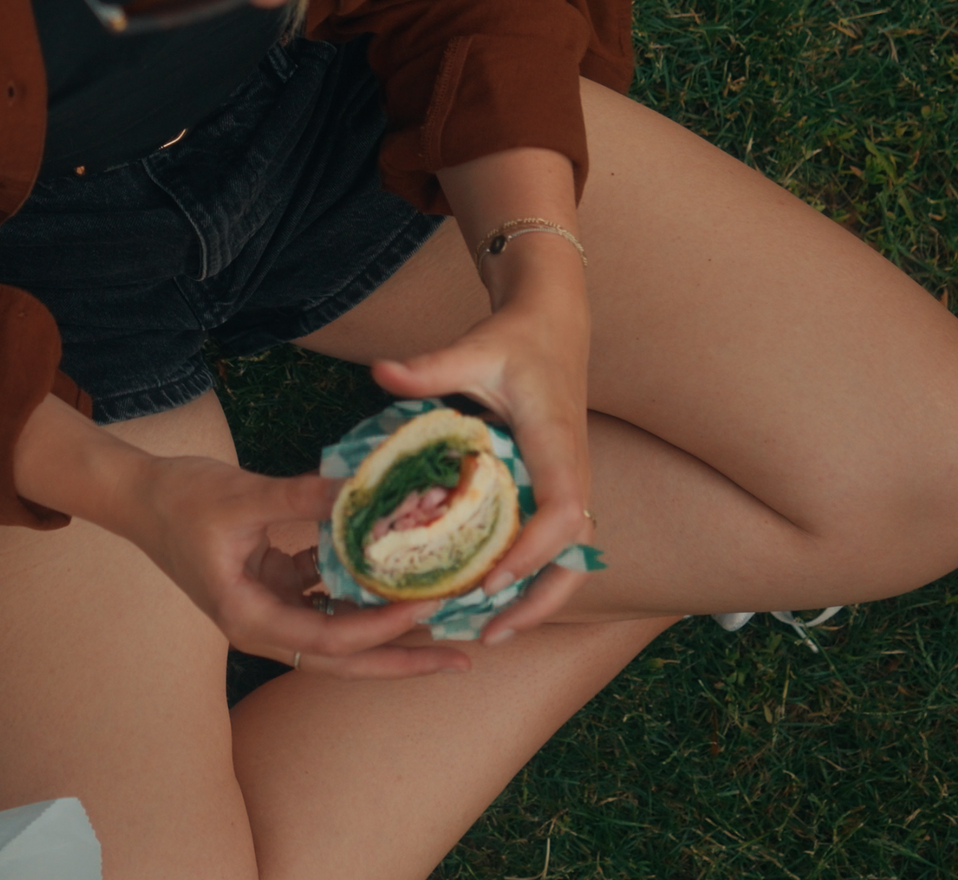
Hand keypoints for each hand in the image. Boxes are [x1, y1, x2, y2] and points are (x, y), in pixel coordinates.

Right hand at [116, 455, 469, 677]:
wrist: (136, 495)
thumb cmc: (178, 499)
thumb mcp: (242, 495)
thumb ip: (303, 496)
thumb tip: (364, 490)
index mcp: (248, 617)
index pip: (329, 638)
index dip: (382, 628)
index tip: (427, 606)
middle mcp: (261, 625)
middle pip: (344, 658)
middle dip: (403, 660)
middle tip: (461, 658)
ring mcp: (267, 608)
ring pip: (339, 631)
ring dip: (386, 626)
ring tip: (442, 618)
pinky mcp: (271, 586)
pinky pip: (324, 597)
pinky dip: (357, 588)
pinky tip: (393, 569)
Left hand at [370, 254, 594, 643]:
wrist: (554, 324)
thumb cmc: (515, 339)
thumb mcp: (474, 349)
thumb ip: (430, 366)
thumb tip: (380, 371)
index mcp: (555, 444)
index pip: (562, 509)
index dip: (532, 551)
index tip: (491, 581)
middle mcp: (572, 471)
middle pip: (577, 551)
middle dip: (540, 598)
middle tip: (490, 632)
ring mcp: (570, 483)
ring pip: (572, 556)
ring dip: (538, 598)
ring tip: (491, 633)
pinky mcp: (558, 487)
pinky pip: (555, 543)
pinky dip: (532, 577)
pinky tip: (492, 600)